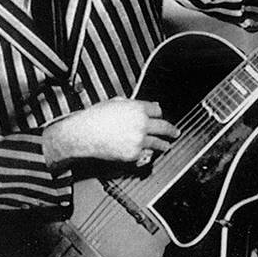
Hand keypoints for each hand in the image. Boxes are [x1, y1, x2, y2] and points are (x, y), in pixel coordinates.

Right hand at [42, 97, 179, 167]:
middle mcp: (141, 124)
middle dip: (172, 130)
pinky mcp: (134, 153)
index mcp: (137, 109)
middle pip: (164, 126)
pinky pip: (145, 154)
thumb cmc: (94, 118)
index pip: (158, 110)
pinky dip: (147, 153)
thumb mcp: (114, 103)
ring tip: (167, 146)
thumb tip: (146, 104)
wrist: (82, 135)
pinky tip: (149, 153)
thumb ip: (132, 103)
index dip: (159, 113)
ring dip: (164, 145)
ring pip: (158, 143)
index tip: (161, 116)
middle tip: (176, 133)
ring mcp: (139, 140)